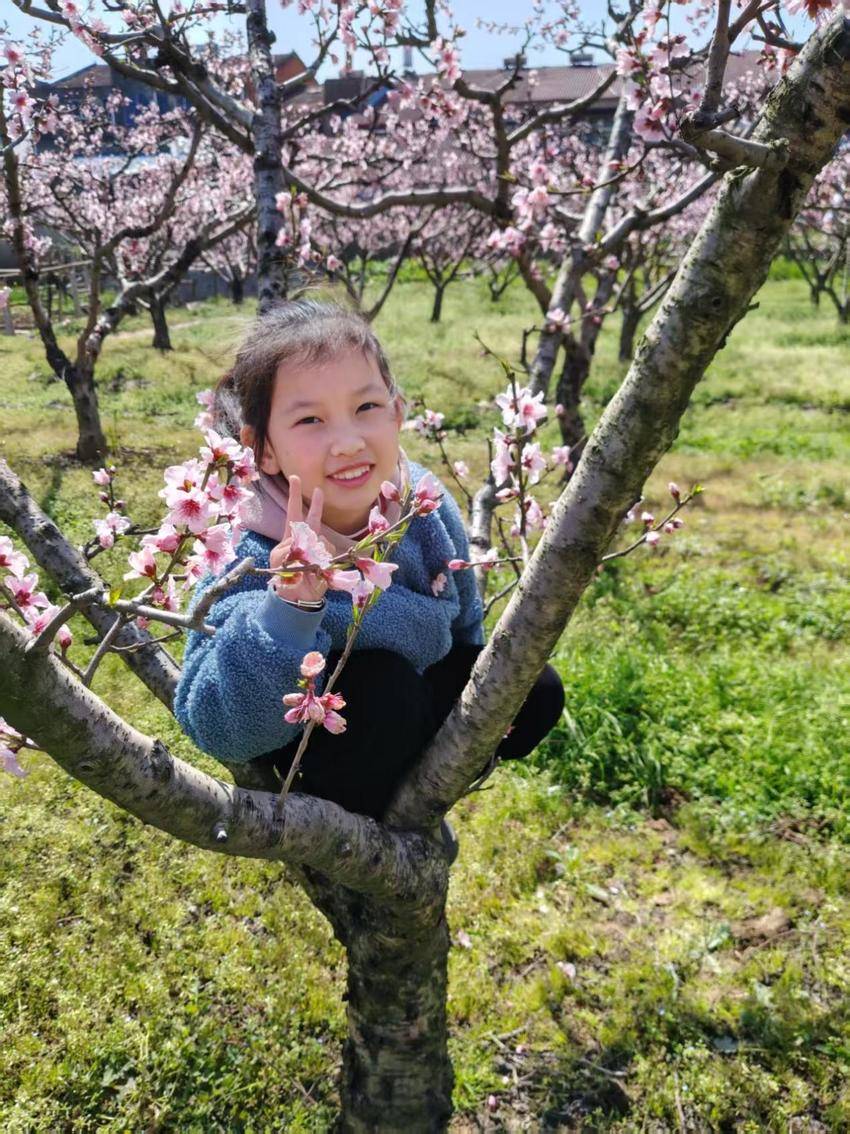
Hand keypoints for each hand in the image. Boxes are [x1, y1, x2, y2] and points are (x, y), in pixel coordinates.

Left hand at [269, 475, 332, 604]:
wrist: (295, 596)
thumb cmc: (283, 576)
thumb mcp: (278, 559)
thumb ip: (288, 546)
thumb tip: (303, 541)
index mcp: (291, 536)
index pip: (293, 512)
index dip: (294, 496)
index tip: (295, 478)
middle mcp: (307, 539)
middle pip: (312, 518)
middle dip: (316, 504)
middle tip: (317, 489)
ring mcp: (319, 549)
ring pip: (320, 541)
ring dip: (313, 551)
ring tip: (306, 566)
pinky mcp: (328, 560)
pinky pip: (326, 554)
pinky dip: (321, 560)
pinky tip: (316, 569)